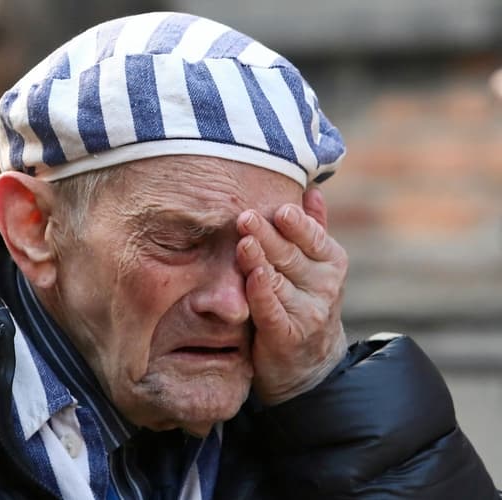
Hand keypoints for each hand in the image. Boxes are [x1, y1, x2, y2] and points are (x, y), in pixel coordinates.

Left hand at [235, 187, 347, 404]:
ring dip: (260, 261)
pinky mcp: (287, 335)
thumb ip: (312, 229)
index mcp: (331, 261)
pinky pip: (271, 310)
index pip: (313, 236)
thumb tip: (312, 189)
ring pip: (279, 280)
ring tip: (243, 243)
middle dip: (267, 236)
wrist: (307, 363)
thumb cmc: (302, 301)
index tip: (278, 208)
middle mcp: (325, 285)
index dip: (295, 223)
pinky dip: (262, 293)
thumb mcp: (313, 265)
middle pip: (290, 255)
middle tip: (245, 217)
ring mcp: (308, 312)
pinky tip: (252, 278)